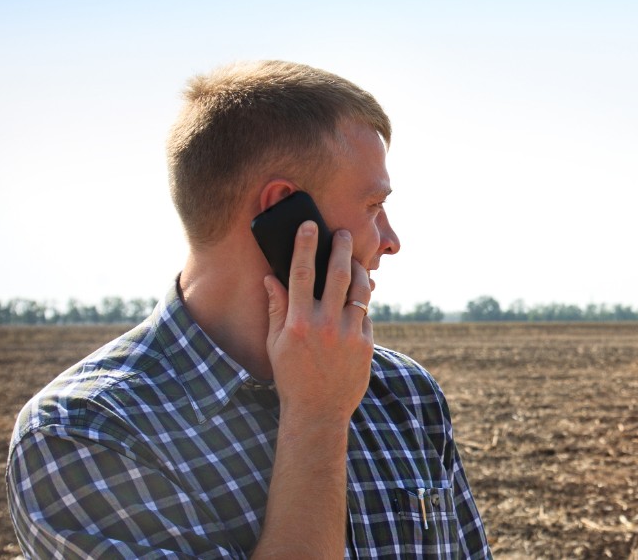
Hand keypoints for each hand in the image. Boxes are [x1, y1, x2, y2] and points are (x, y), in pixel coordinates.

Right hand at [263, 222, 372, 420]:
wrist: (318, 411)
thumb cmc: (292, 376)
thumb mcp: (276, 344)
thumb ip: (276, 309)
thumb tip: (271, 278)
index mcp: (298, 323)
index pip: (301, 274)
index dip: (304, 246)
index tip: (309, 225)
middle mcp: (324, 325)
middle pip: (337, 274)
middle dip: (341, 248)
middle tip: (343, 233)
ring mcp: (348, 334)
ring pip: (360, 290)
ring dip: (359, 270)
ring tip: (356, 261)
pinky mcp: (366, 344)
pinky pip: (366, 314)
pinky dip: (362, 303)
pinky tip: (358, 297)